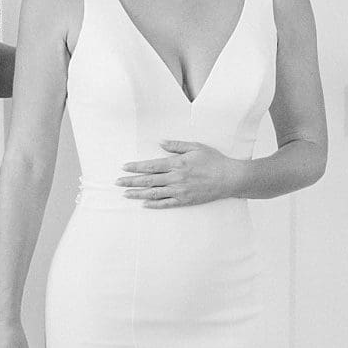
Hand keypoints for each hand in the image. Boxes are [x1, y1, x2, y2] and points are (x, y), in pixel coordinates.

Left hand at [118, 140, 242, 207]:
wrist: (230, 178)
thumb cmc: (214, 161)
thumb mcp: (196, 147)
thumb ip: (177, 145)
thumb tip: (161, 142)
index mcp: (177, 164)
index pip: (151, 166)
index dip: (136, 167)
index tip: (124, 167)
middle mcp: (176, 178)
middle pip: (148, 180)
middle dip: (130, 181)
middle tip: (117, 182)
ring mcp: (180, 191)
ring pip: (153, 193)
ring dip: (137, 194)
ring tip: (125, 194)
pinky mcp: (185, 200)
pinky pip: (166, 204)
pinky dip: (153, 204)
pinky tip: (143, 204)